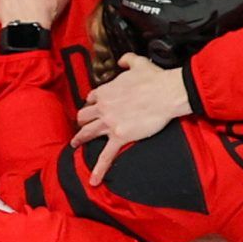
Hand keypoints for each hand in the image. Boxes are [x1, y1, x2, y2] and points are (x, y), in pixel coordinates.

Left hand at [74, 57, 191, 182]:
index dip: (92, 103)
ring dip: (80, 139)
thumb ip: (127, 60)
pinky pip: (106, 156)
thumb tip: (121, 61)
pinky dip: (98, 169)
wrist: (166, 94)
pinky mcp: (119, 137)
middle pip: (84, 116)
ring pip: (88, 133)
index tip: (93, 106)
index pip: (91, 98)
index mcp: (106, 91)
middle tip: (81, 127)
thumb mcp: (139, 63)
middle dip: (82, 121)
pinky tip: (93, 180)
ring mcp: (109, 124)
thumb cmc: (154, 79)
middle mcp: (103, 107)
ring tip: (76, 145)